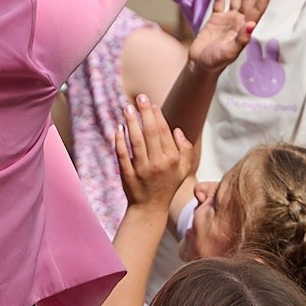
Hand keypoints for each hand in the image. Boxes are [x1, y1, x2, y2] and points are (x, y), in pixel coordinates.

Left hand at [112, 95, 196, 215]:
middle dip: (144, 112)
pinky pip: (123, 153)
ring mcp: (142, 169)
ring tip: (127, 107)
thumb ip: (186, 149)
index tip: (151, 104)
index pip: (164, 131)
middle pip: (150, 132)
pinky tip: (119, 127)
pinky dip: (120, 139)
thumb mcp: (184, 169)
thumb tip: (177, 130)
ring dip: (131, 121)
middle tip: (139, 97)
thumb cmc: (168, 184)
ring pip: (136, 140)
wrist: (150, 208)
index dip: (157, 115)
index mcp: (173, 159)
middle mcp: (159, 163)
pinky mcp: (128, 174)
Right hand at [187, 0, 273, 73]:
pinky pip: (220, 1)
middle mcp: (240, 21)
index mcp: (246, 28)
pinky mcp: (216, 18)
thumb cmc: (216, 62)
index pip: (259, 8)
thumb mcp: (229, 52)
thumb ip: (241, 39)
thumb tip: (252, 25)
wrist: (201, 66)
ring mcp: (228, 18)